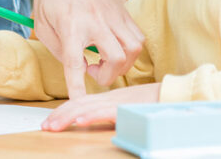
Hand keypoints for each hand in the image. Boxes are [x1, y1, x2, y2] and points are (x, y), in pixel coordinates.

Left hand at [32, 0, 143, 97]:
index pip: (75, 62)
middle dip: (109, 74)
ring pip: (134, 48)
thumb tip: (79, 68)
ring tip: (107, 60)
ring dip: (123, 63)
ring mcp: (113, 14)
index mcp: (71, 25)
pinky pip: (137, 36)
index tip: (79, 102)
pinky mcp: (123, 10)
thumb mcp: (43, 23)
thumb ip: (59, 49)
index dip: (78, 86)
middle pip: (117, 58)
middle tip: (94, 71)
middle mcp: (96, 20)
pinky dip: (130, 49)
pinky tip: (115, 46)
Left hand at [42, 83, 160, 130]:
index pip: (81, 100)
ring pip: (88, 107)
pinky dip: (92, 115)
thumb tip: (92, 117)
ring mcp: (118, 101)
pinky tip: (79, 120)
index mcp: (108, 96)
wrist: (175, 94)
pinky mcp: (127, 107)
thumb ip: (111, 108)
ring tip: (52, 126)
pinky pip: (107, 111)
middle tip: (44, 126)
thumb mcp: (127, 104)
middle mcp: (110, 97)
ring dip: (68, 117)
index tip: (50, 120)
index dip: (63, 109)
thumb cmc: (154, 100)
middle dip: (59, 115)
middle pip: (79, 103)